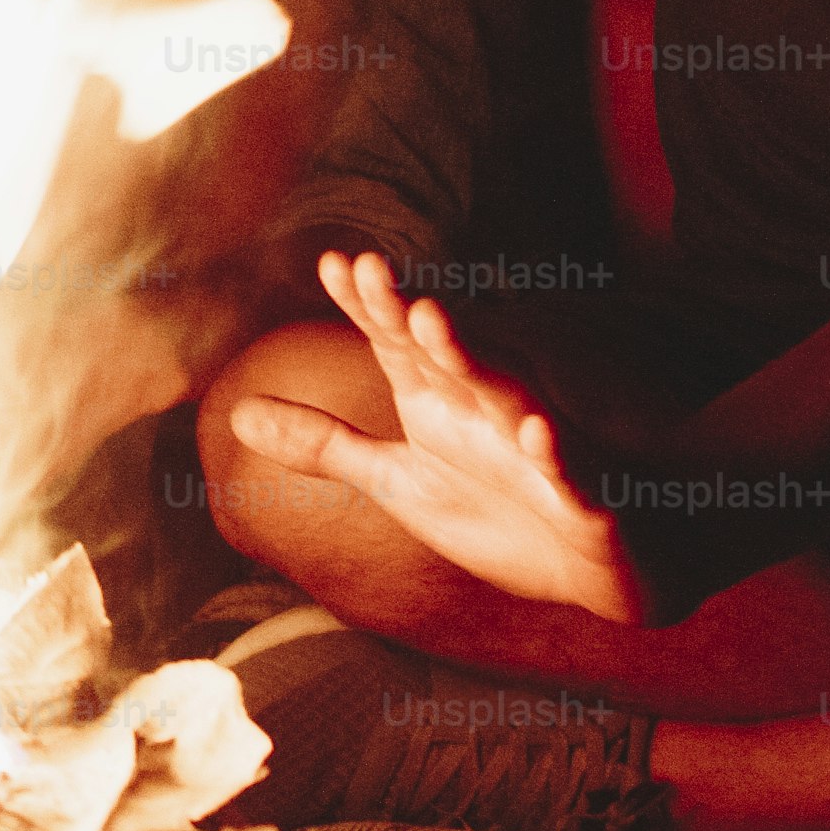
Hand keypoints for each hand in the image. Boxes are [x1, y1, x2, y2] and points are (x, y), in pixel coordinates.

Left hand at [226, 251, 648, 621]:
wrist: (592, 568)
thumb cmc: (495, 511)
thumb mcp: (396, 480)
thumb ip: (323, 444)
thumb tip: (237, 415)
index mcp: (438, 403)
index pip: (396, 343)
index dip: (365, 306)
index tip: (331, 263)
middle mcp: (483, 412)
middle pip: (442, 354)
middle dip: (408, 314)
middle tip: (373, 267)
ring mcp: (534, 451)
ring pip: (503, 396)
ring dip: (470, 358)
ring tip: (433, 321)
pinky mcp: (580, 497)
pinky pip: (568, 473)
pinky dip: (554, 454)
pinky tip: (539, 434)